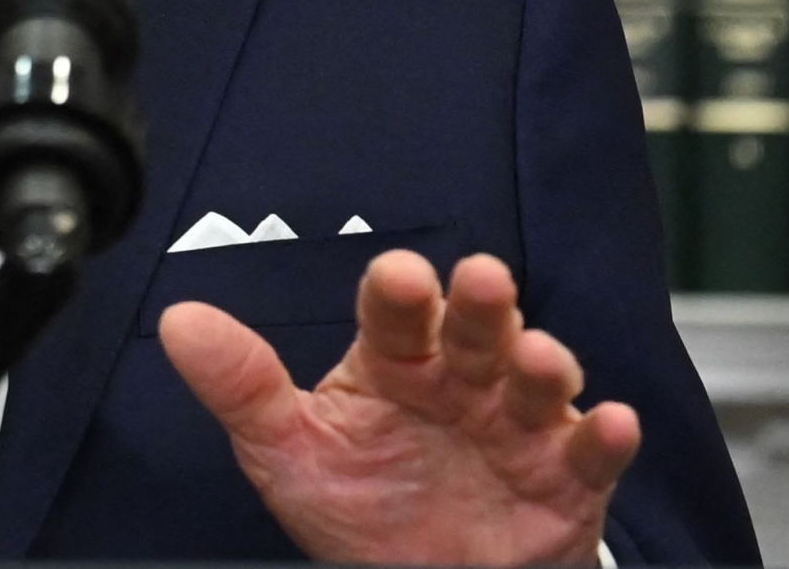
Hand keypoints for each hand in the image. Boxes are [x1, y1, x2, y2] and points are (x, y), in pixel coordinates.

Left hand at [159, 250, 638, 567]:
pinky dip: (604, 437)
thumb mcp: (290, 453)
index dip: (399, 293)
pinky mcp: (566, 480)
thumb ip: (242, 387)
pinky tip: (609, 425)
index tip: (398, 277)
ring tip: (538, 360)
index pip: (396, 314)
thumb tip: (179, 322)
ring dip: (544, 362)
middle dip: (481, 305)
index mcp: (396, 364)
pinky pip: (591, 453)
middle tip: (480, 282)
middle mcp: (462, 380)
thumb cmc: (361, 510)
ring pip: (538, 380)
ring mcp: (518, 425)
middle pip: (475, 329)